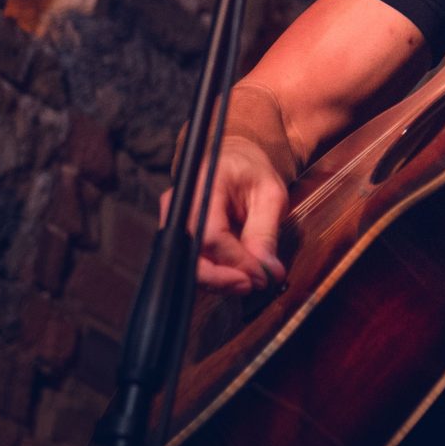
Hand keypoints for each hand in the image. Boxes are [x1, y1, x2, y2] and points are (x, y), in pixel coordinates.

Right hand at [159, 135, 288, 294]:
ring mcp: (174, 219)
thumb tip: (268, 271)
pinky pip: (192, 260)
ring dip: (220, 280)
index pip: (211, 234)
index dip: (235, 261)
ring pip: (189, 263)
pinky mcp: (178, 234)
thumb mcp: (270, 195)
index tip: (261, 276)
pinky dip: (215, 273)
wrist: (233, 161)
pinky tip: (236, 275)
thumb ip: (266, 233)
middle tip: (253, 285)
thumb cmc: (251, 174)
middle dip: (223, 278)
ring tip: (249, 281)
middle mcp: (181, 202)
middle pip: (191, 253)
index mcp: (205, 183)